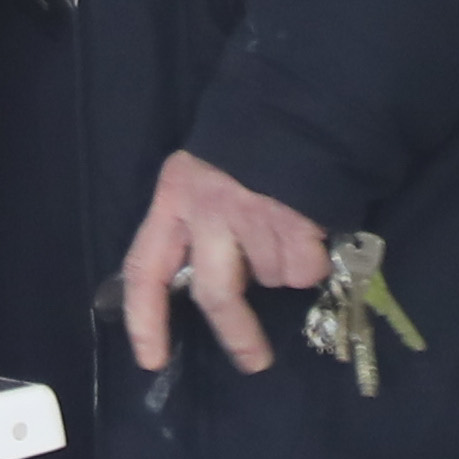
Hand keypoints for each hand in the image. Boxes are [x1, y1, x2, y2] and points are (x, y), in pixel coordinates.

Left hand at [117, 149, 333, 377]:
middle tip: (255, 361)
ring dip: (286, 265)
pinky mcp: (297, 220)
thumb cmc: (249, 136)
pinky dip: (312, 257)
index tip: (151, 360)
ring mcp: (255, 217)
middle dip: (237, 334)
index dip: (146, 319)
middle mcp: (209, 212)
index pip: (146, 269)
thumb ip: (197, 219)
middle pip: (217, 294)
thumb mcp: (202, 171)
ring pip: (272, 278)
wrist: (300, 97)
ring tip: (290, 226)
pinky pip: (304, 267)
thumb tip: (207, 279)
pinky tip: (312, 225)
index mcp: (175, 197)